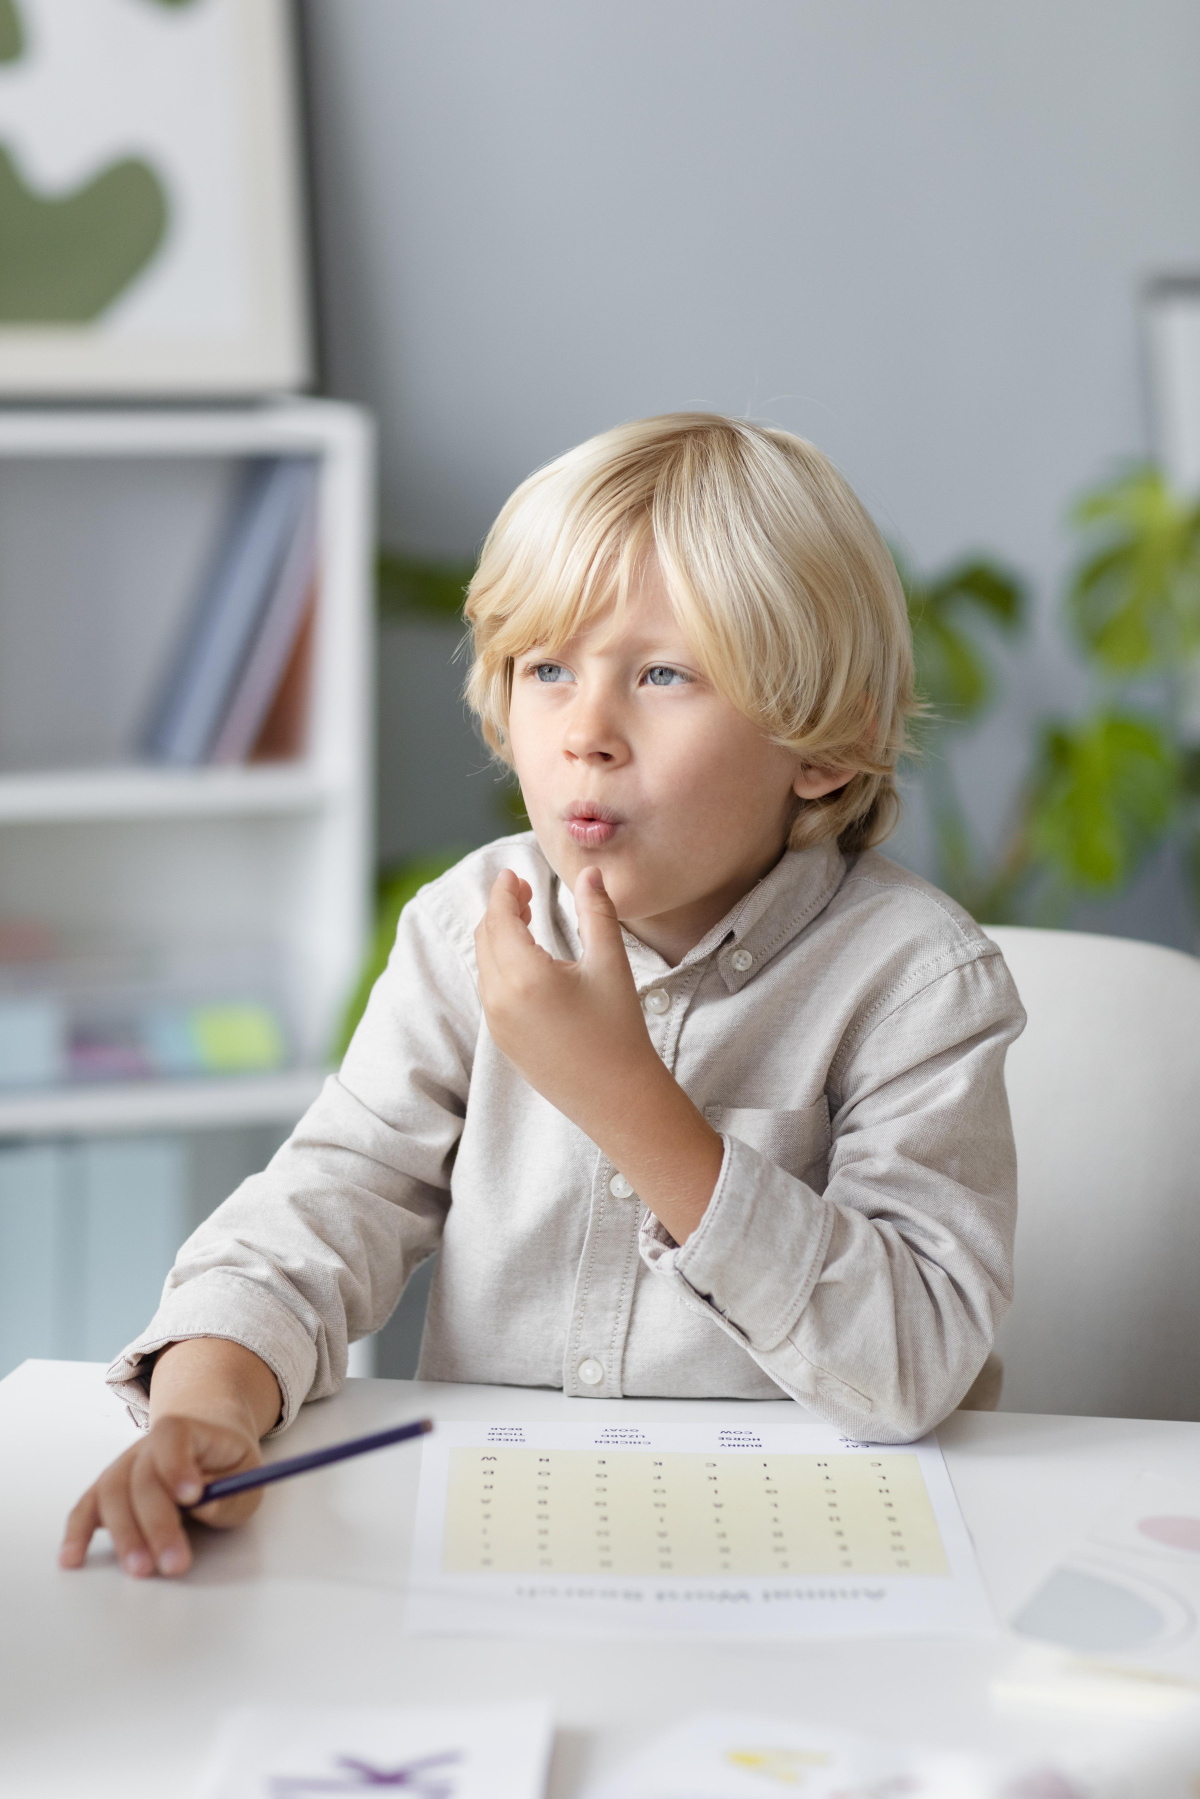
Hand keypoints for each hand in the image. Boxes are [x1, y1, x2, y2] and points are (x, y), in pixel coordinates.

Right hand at [59, 1413, 262, 1577]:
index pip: (173, 1435)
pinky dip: (77, 1533)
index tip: (191, 1496)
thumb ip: (230, 1493)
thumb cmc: (228, 1467)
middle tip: (175, 1563)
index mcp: (187, 1430)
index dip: (177, 1464)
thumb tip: (204, 1506)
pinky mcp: (107, 1492)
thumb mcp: (245, 1475)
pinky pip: (86, 1508)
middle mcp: (147, 1446)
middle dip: (158, 1524)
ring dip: (124, 1535)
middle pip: (142, 1478)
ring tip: (142, 1570)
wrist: (204, 1446)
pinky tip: (72, 1559)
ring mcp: (123, 1467)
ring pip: (112, 1494)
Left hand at [476, 866, 722, 1241]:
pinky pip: (489, 990)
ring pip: (484, 964)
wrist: (616, 1098)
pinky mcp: (501, 1040)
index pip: (499, 918)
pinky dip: (499, 965)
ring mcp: (496, 1022)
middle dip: (500, 910)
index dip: (504, 891)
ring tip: (524, 920)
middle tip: (523, 892)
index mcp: (526, 976)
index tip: (513, 874)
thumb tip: (588, 872)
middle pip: (485, 938)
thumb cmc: (619, 1029)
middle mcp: (500, 999)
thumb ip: (596, 911)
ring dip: (497, 937)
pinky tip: (525, 959)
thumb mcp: (610, 964)